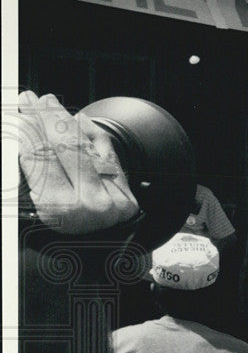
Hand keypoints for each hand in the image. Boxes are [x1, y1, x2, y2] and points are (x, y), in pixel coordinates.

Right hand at [15, 91, 138, 233]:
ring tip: (49, 103)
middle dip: (45, 118)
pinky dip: (92, 135)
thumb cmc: (57, 229)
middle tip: (30, 99)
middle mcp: (89, 204)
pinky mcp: (127, 197)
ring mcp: (112, 199)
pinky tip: (78, 120)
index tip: (16, 114)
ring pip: (86, 148)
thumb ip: (32, 172)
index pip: (39, 157)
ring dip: (66, 120)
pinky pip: (108, 155)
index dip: (26, 131)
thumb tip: (20, 132)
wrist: (94, 252)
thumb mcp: (34, 205)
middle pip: (64, 147)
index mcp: (58, 209)